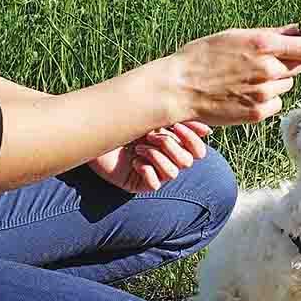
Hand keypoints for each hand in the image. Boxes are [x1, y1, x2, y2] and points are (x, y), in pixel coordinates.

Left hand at [87, 121, 211, 192]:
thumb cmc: (121, 122)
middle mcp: (167, 159)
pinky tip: (133, 163)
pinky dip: (146, 171)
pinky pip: (155, 184)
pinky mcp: (140, 184)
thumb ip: (178, 119)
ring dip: (155, 156)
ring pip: (174, 172)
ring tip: (137, 149)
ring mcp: (155, 172)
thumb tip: (208, 130)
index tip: (173, 126)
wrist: (92, 133)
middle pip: (188, 161)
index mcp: (173, 143)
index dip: (190, 139)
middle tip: (149, 136)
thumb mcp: (152, 116)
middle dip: (169, 146)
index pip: (198, 150)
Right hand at [163, 25, 300, 126]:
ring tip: (247, 79)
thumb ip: (270, 35)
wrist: (179, 89)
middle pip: (298, 66)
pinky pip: (275, 104)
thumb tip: (298, 31)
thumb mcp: (235, 35)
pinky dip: (266, 100)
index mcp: (263, 45)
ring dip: (275, 82)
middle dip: (287, 62)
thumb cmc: (202, 57)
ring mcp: (264, 93)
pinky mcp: (257, 113)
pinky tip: (245, 95)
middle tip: (262, 63)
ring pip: (285, 86)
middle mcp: (268, 69)